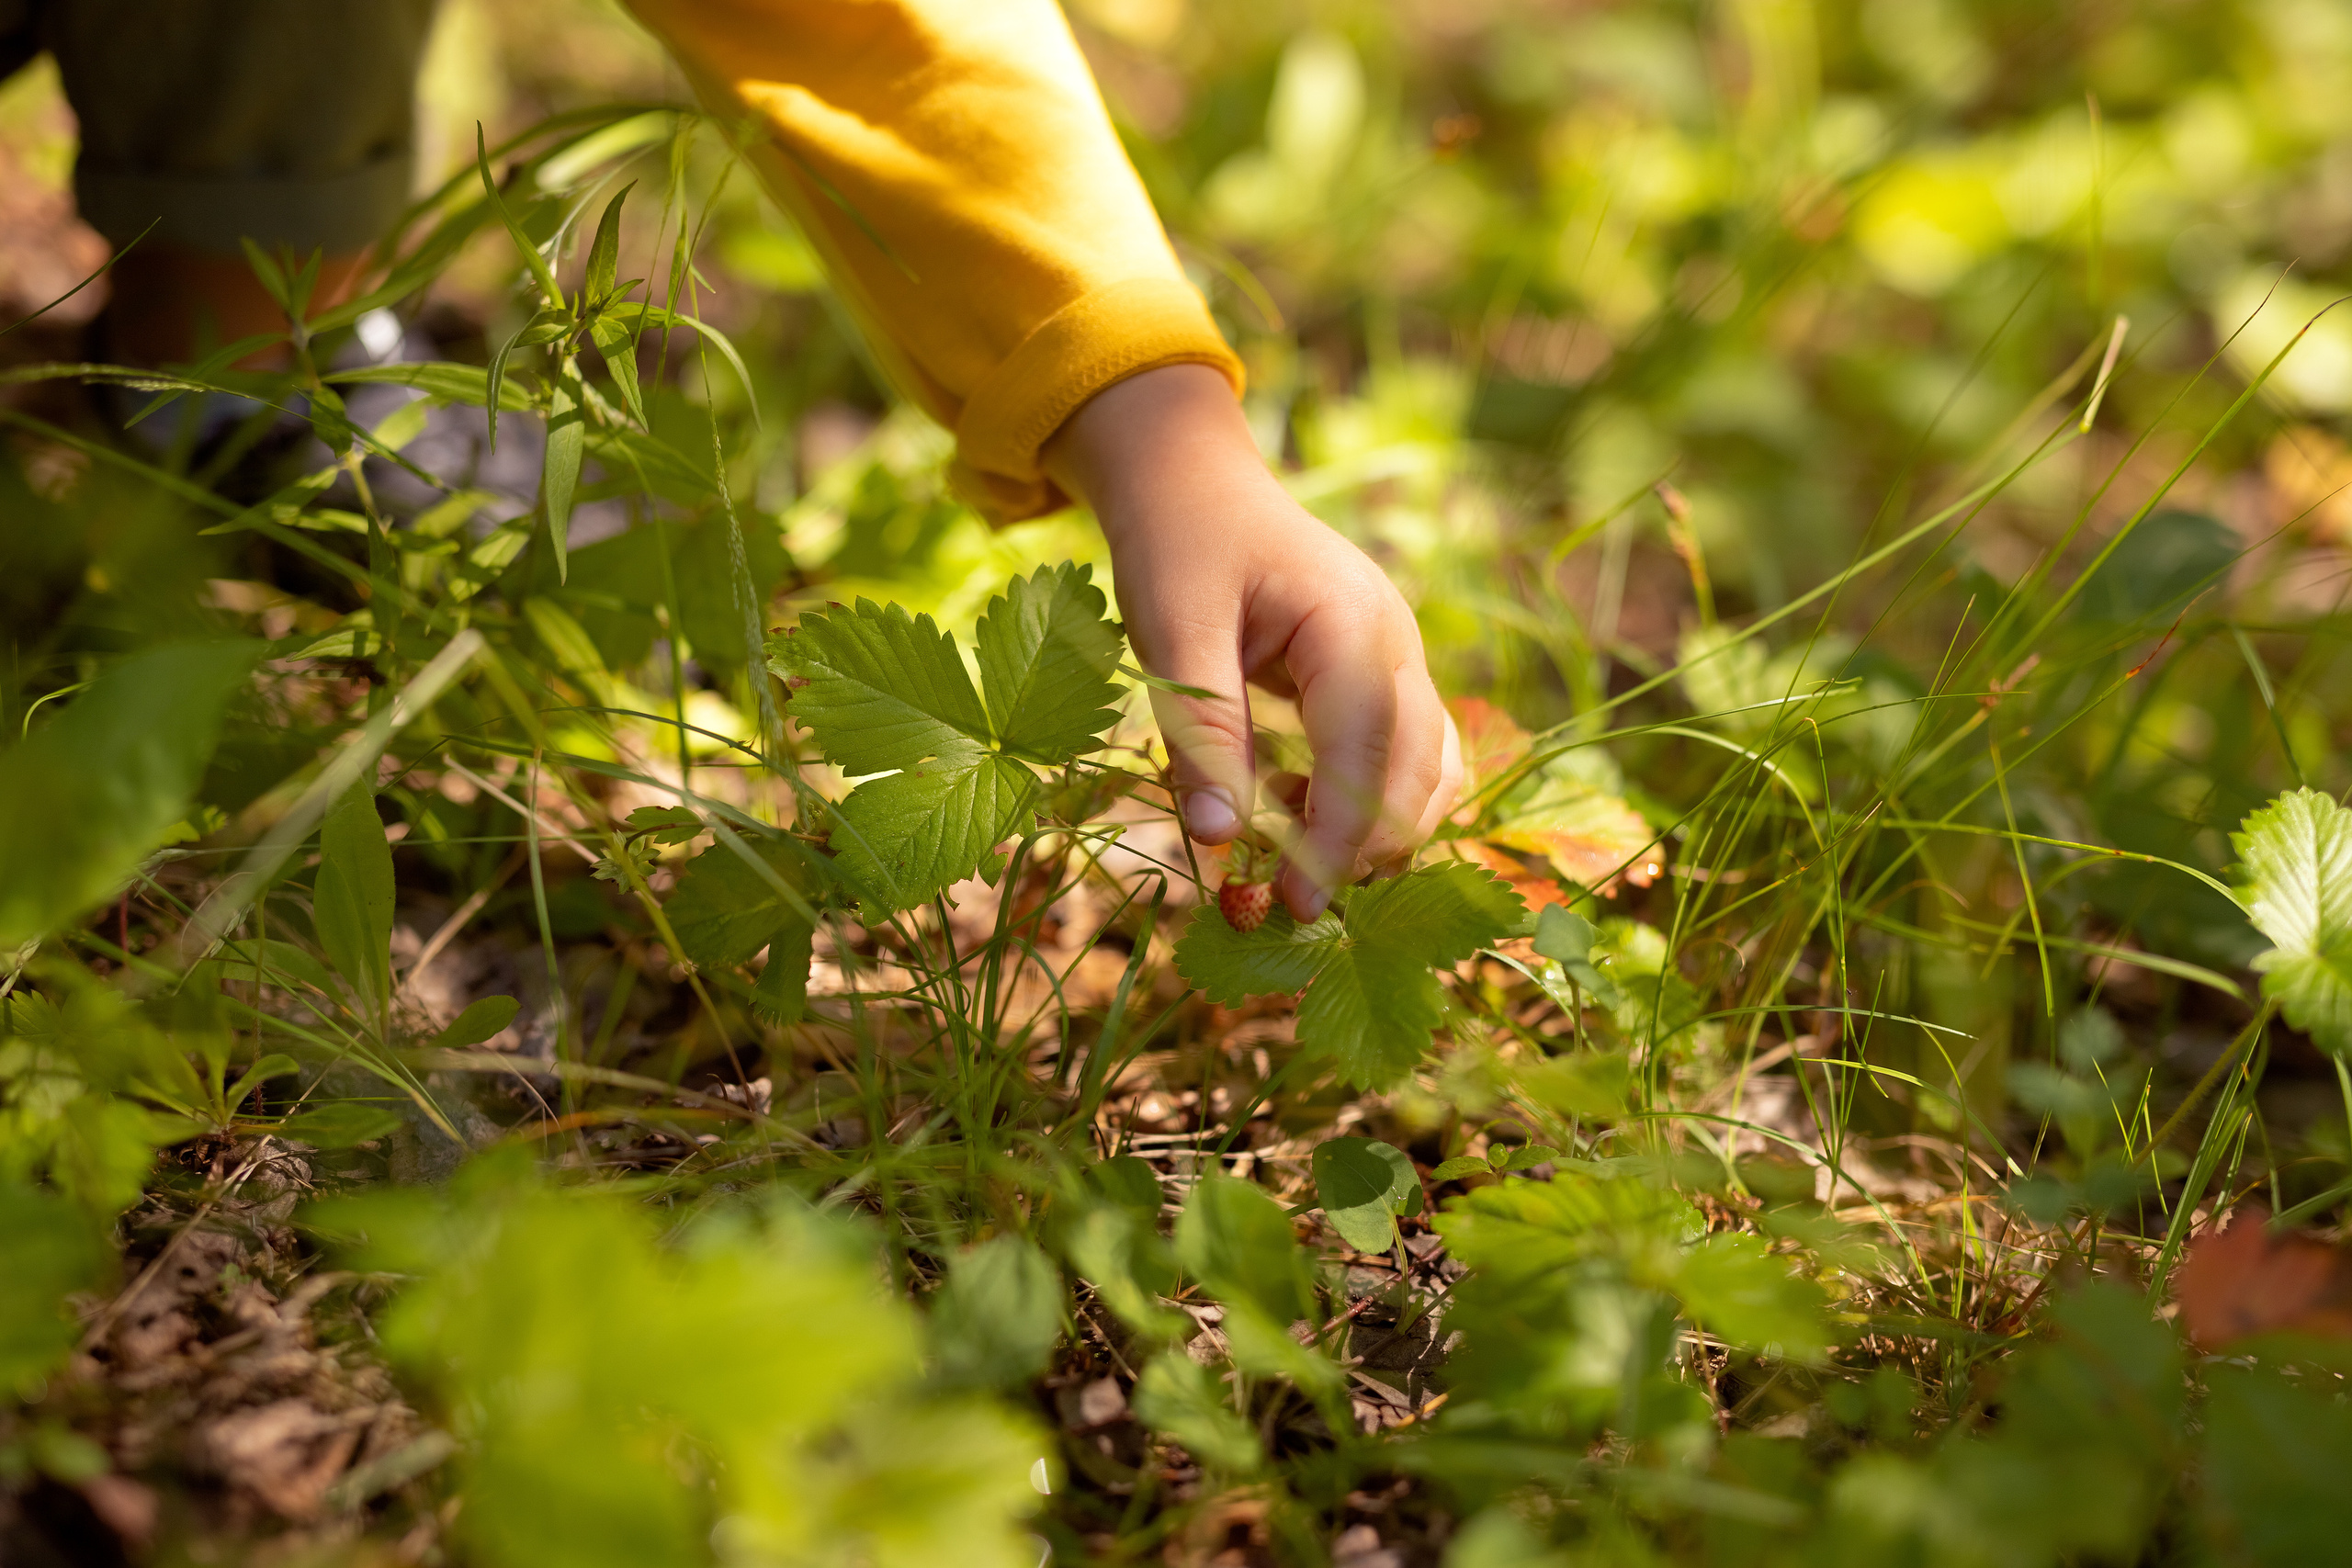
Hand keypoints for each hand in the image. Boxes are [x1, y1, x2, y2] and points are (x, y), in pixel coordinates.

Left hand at [1043, 364, 1460, 918]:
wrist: (1195, 484)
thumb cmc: (1179, 546)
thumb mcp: (1172, 631)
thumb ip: (1200, 731)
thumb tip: (1219, 841)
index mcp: (1353, 622)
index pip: (1365, 750)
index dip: (1336, 836)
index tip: (1295, 904)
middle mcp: (1398, 645)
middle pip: (1416, 771)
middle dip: (1361, 849)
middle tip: (1287, 910)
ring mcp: (1401, 664)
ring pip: (1426, 773)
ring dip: (1373, 834)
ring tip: (1292, 874)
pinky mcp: (1383, 683)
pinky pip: (1401, 760)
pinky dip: (1365, 805)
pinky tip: (1294, 823)